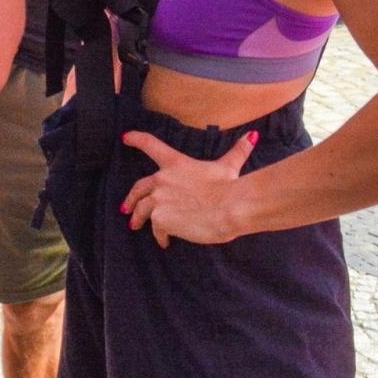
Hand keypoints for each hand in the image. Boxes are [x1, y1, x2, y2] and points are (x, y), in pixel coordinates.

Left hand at [119, 130, 257, 247]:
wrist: (230, 207)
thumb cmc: (230, 187)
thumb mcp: (229, 166)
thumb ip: (238, 151)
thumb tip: (253, 136)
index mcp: (175, 163)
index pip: (150, 144)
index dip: (136, 139)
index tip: (125, 137)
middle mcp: (162, 179)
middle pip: (138, 187)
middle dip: (131, 198)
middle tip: (126, 208)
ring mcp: (159, 199)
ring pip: (141, 210)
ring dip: (138, 218)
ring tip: (136, 226)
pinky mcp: (161, 218)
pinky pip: (155, 229)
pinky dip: (158, 235)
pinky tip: (164, 242)